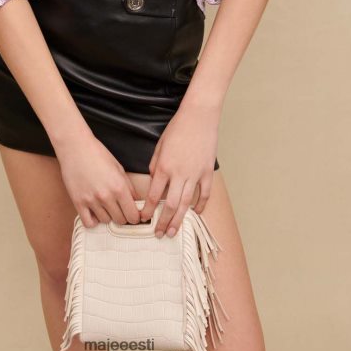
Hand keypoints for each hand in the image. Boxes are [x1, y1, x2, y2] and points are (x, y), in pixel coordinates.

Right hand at [55, 132, 141, 227]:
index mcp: (119, 187)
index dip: (135, 216)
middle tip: (120, 208)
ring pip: (105, 221)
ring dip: (108, 215)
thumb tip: (136, 202)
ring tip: (106, 204)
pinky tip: (95, 212)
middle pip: (120, 220)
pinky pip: (88, 222)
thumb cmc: (97, 153)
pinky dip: (93, 220)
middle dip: (123, 215)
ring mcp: (91, 201)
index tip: (134, 214)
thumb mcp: (118, 168)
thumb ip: (128, 187)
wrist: (75, 147)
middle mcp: (106, 196)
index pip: (133, 215)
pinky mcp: (78, 202)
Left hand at [139, 103, 218, 237]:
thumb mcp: (160, 144)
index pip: (153, 195)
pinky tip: (196, 213)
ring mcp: (194, 174)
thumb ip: (155, 164)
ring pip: (186, 204)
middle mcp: (178, 174)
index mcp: (163, 166)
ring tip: (174, 232)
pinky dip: (201, 205)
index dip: (147, 209)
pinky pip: (204, 193)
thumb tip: (154, 179)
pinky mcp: (207, 172)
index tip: (143, 219)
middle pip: (169, 204)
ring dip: (179, 220)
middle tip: (159, 234)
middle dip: (163, 221)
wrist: (199, 116)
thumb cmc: (177, 127)